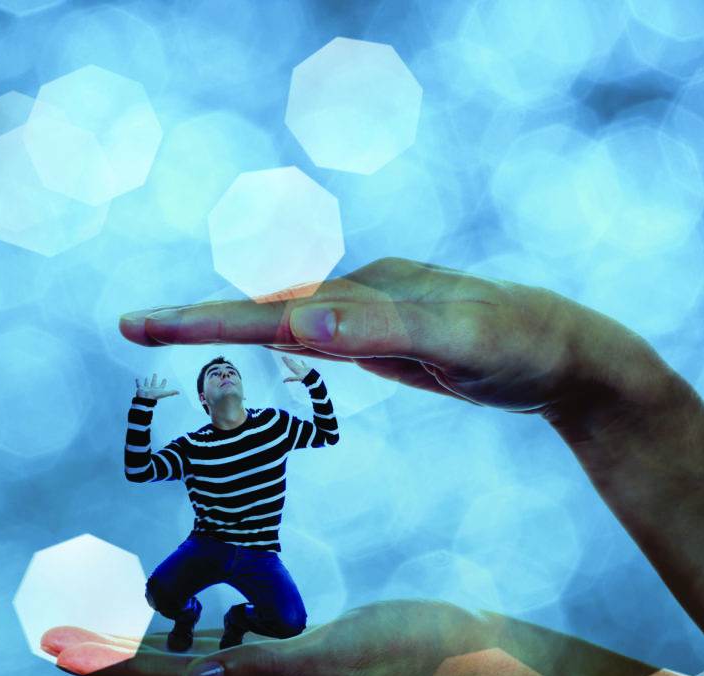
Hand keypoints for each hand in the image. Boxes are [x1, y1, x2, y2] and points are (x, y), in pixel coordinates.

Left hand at [39, 601, 546, 675]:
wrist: (488, 670)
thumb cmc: (431, 650)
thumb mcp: (355, 653)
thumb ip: (276, 669)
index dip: (122, 666)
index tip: (66, 650)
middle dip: (126, 662)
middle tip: (69, 640)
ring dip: (163, 655)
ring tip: (118, 633)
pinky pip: (246, 669)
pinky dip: (211, 647)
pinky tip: (205, 627)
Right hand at [118, 258, 675, 420]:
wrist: (569, 355)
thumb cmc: (520, 344)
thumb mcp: (456, 339)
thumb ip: (380, 329)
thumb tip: (298, 318)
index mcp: (367, 292)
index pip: (270, 310)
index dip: (203, 320)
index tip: (139, 324)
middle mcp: (366, 294)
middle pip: (269, 309)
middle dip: (202, 320)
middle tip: (134, 326)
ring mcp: (380, 314)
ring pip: (294, 322)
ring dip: (236, 328)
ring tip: (181, 332)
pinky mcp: (395, 337)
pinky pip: (328, 339)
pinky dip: (289, 341)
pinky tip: (282, 343)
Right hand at [134, 373, 178, 399]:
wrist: (145, 399)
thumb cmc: (154, 397)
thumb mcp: (164, 393)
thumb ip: (171, 393)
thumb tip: (179, 392)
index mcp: (158, 390)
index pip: (162, 385)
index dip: (164, 382)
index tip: (165, 379)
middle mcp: (152, 389)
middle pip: (154, 383)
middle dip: (155, 379)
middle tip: (155, 374)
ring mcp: (146, 389)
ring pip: (147, 384)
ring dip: (147, 380)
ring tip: (147, 377)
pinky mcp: (140, 389)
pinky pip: (139, 384)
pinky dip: (138, 382)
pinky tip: (137, 379)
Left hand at [280, 355, 310, 382]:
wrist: (313, 379)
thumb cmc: (305, 378)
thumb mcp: (297, 378)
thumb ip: (290, 379)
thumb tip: (283, 381)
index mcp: (295, 371)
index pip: (289, 365)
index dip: (286, 362)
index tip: (282, 358)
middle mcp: (298, 370)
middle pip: (291, 364)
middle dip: (287, 361)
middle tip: (284, 356)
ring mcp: (302, 369)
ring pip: (296, 364)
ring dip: (293, 362)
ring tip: (290, 359)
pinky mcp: (307, 368)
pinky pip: (304, 365)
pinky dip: (303, 363)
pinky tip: (301, 360)